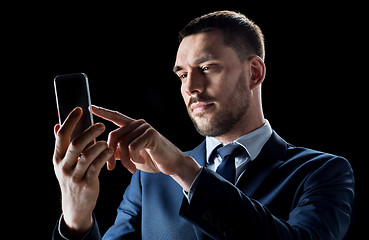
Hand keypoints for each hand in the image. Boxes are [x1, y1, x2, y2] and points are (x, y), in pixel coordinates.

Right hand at [52, 107, 113, 236]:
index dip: (70, 121)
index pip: (62, 136)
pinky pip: (96, 167)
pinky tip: (109, 150)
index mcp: (57, 158)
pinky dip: (104, 156)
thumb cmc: (72, 178)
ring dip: (99, 145)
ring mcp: (75, 176)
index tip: (79, 109)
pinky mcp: (87, 184)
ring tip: (106, 140)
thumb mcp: (63, 163)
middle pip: (76, 144)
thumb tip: (56, 125)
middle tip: (101, 125)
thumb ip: (62, 145)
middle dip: (89, 132)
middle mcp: (64, 166)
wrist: (75, 206)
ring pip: (87, 155)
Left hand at [92, 105, 200, 190]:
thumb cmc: (152, 160)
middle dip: (109, 154)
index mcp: (133, 127)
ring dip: (124, 160)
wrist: (171, 165)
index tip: (91, 107)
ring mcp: (145, 128)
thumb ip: (119, 152)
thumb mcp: (131, 156)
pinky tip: (142, 160)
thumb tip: (104, 152)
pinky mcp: (150, 134)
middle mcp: (138, 124)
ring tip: (131, 169)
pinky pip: (132, 147)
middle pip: (113, 135)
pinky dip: (134, 158)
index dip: (103, 112)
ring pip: (122, 144)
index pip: (116, 116)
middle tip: (111, 168)